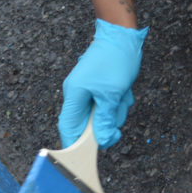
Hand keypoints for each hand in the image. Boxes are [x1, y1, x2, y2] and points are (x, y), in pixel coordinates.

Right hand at [58, 19, 147, 148]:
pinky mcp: (98, 88)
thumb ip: (104, 119)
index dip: (74, 145)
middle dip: (106, 122)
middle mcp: (77, 95)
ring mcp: (88, 91)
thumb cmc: (114, 60)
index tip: (86, 157)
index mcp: (74, 95)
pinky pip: (108, 105)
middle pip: (88, 125)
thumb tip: (101, 140)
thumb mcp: (112, 94)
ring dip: (116, 110)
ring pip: (101, 116)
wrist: (121, 35)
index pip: (68, 128)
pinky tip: (123, 90)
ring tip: (122, 94)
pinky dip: (118, 102)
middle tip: (118, 113)